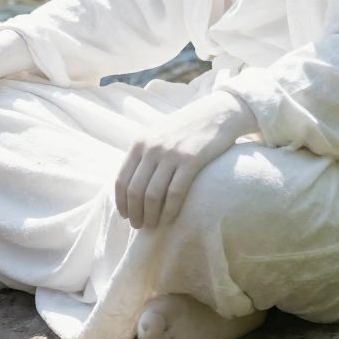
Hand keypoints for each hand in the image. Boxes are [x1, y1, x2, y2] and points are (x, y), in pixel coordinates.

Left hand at [115, 90, 256, 229]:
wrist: (217, 113)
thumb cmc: (187, 127)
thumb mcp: (158, 133)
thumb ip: (144, 153)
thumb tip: (131, 182)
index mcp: (140, 143)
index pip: (122, 179)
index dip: (121, 202)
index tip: (125, 215)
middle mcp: (152, 148)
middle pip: (135, 191)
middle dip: (134, 213)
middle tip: (139, 226)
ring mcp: (171, 154)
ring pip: (152, 195)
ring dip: (150, 215)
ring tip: (152, 225)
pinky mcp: (191, 160)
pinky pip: (175, 192)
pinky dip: (170, 210)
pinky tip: (170, 219)